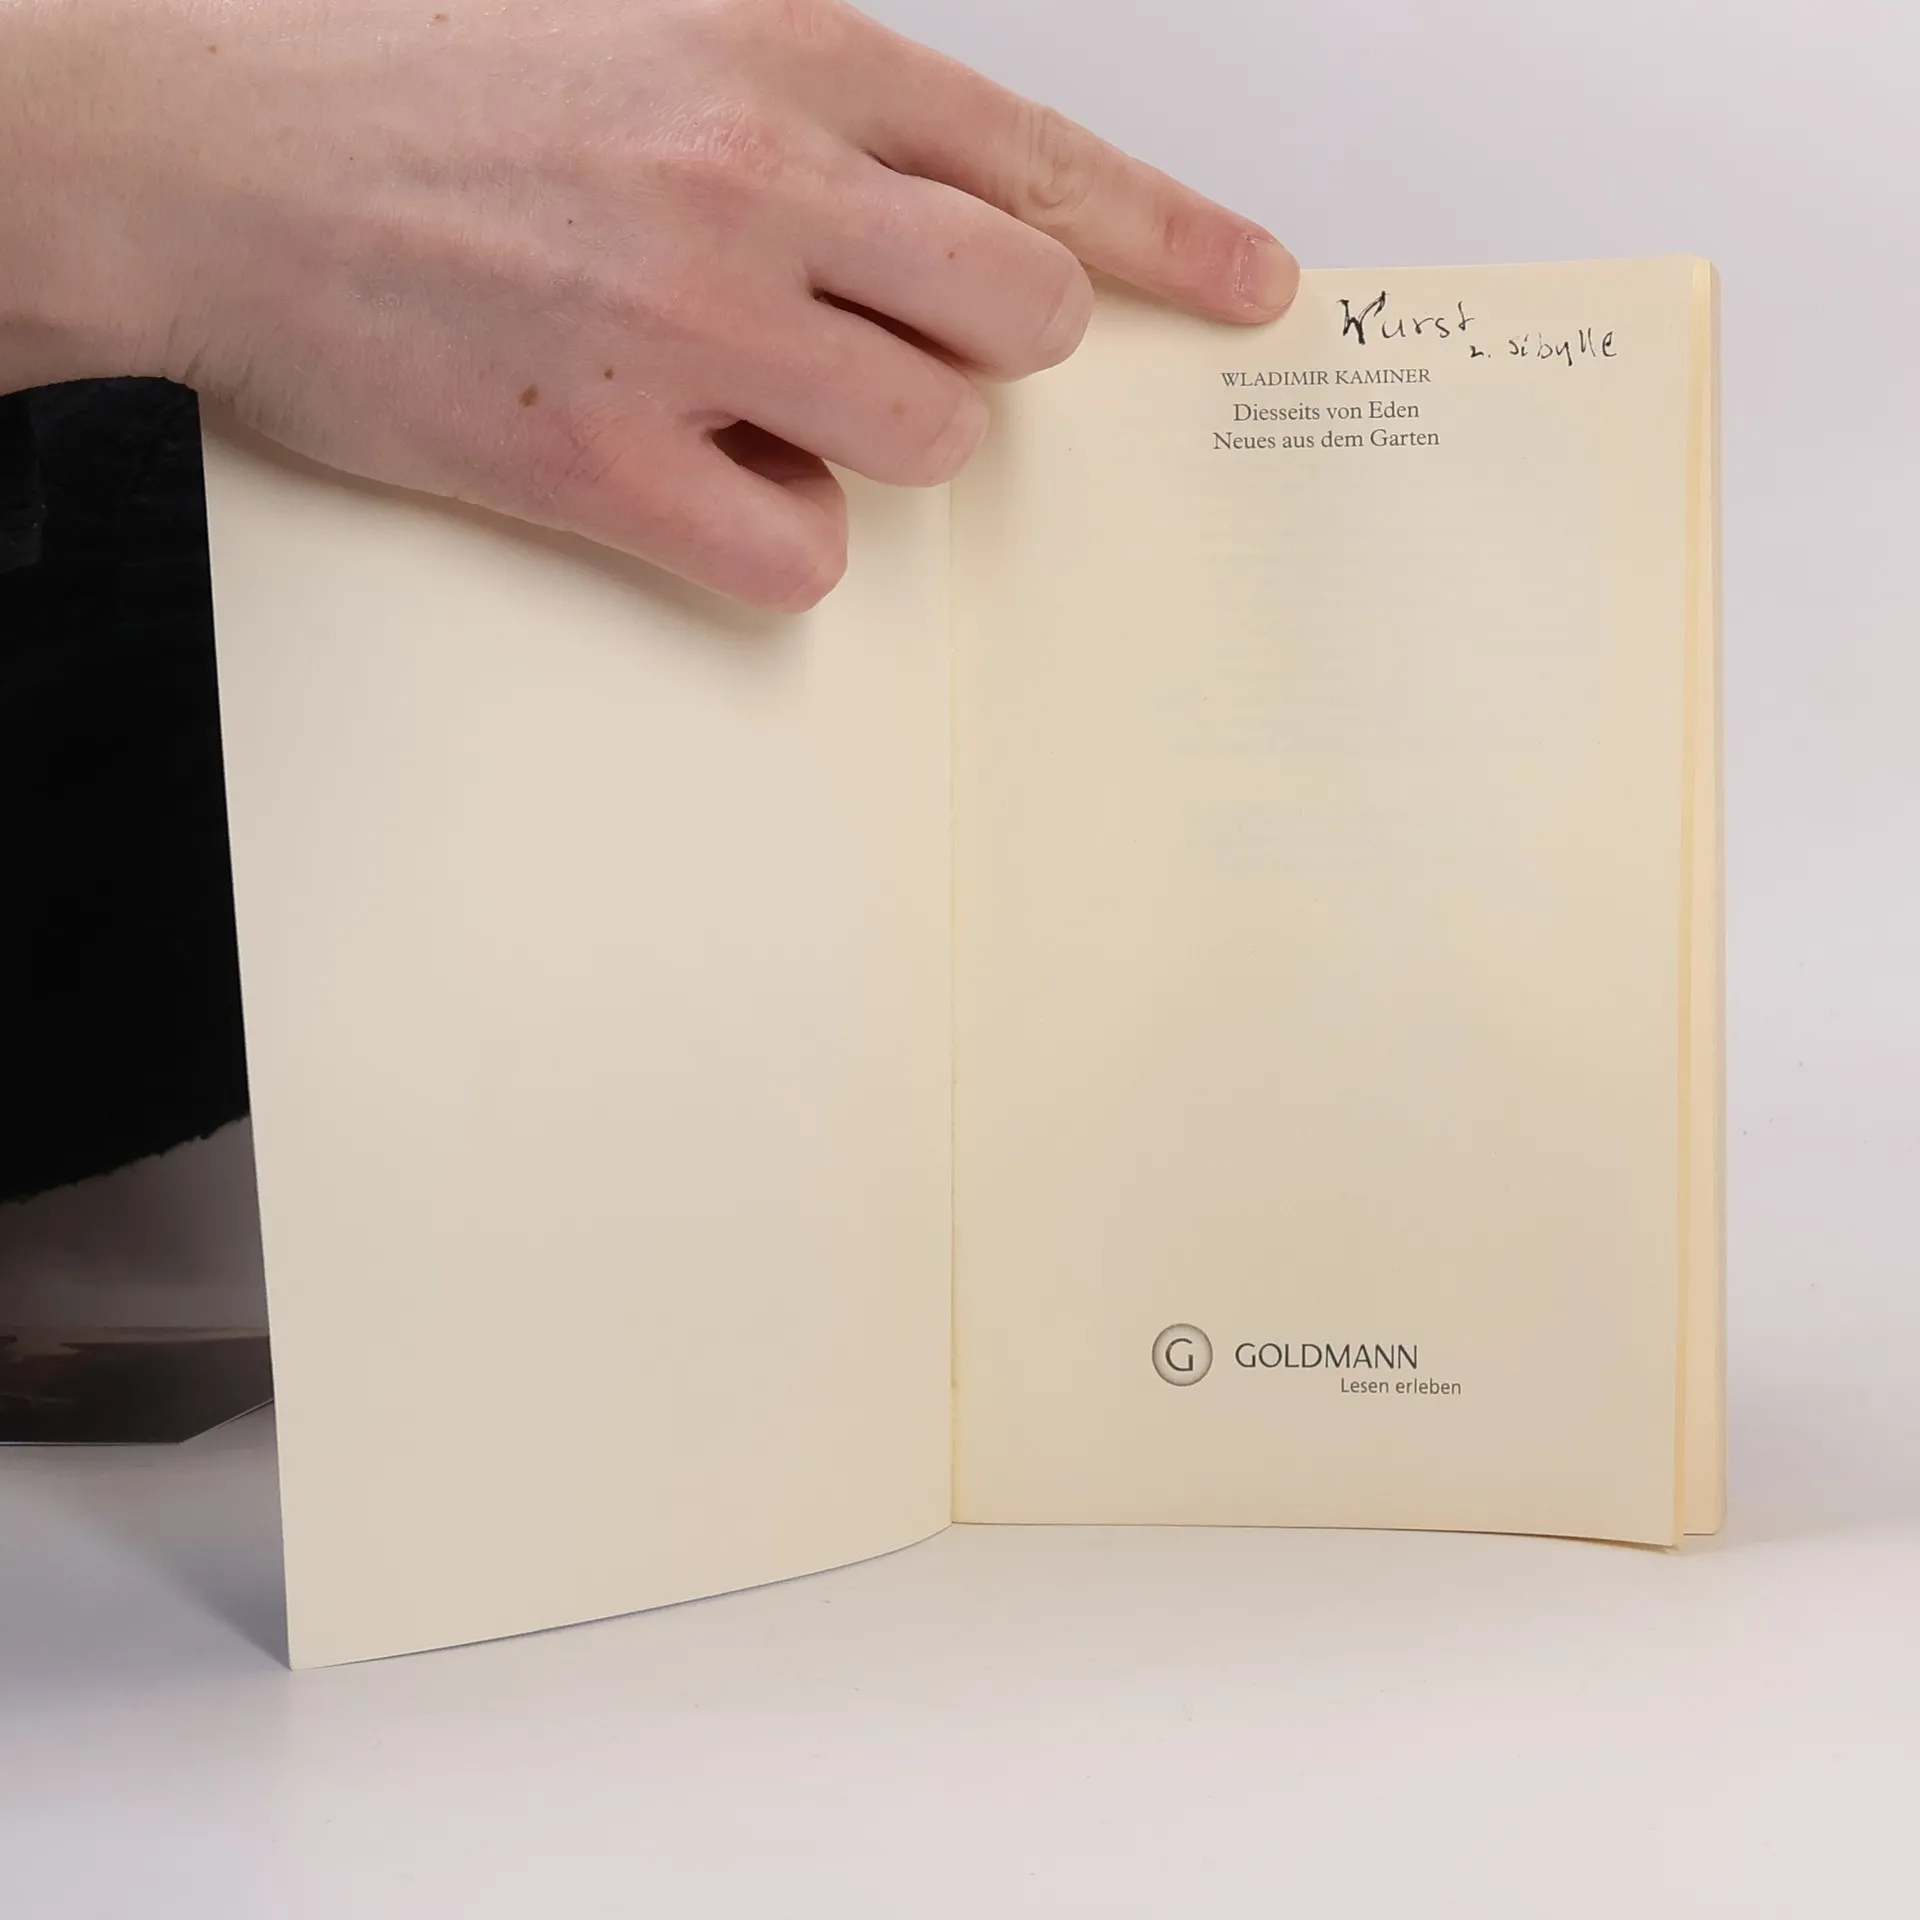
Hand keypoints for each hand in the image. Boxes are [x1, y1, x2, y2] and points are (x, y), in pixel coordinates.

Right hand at [1, 0, 1297, 606]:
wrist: (206, 158)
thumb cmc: (421, 92)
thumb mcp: (643, 27)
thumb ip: (812, 110)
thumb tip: (940, 223)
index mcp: (779, 56)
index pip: (1043, 158)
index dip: (1175, 236)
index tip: (1257, 288)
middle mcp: (753, 183)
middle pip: (1022, 323)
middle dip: (982, 352)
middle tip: (887, 348)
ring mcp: (681, 330)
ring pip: (925, 448)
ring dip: (866, 445)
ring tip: (741, 400)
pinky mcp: (596, 462)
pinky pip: (801, 561)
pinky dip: (771, 543)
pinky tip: (686, 483)